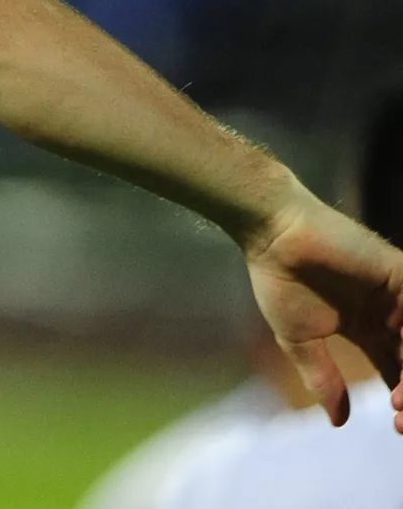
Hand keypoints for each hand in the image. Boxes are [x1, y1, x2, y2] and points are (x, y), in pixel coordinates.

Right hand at [243, 187, 402, 429]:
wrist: (272, 236)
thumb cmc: (280, 281)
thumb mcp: (301, 341)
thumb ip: (323, 378)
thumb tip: (338, 422)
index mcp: (370, 328)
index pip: (400, 372)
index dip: (402, 400)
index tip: (396, 427)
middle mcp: (391, 314)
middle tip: (399, 416)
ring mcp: (400, 296)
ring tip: (401, 400)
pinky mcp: (402, 275)